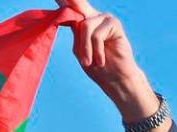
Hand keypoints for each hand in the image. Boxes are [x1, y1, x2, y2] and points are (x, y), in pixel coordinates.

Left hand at [55, 0, 170, 131]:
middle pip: (76, 3)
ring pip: (85, 26)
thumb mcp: (79, 48)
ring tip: (89, 62)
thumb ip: (75, 31)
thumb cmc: (95, 66)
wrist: (113, 79)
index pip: (69, 7)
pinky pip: (96, 35)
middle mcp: (92, 16)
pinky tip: (101, 60)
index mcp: (81, 21)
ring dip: (86, 49)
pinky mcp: (114, 23)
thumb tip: (67, 15)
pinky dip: (96, 51)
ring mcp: (104, 18)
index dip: (63, 0)